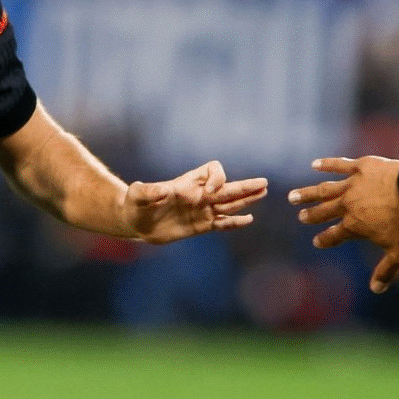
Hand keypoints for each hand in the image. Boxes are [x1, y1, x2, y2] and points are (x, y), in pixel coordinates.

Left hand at [121, 161, 267, 242]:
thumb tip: (164, 191)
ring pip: (229, 204)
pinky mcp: (200, 226)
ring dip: (246, 199)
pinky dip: (234, 222)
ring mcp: (201, 210)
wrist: (136, 222)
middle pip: (227, 188)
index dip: (217, 179)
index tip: (210, 193)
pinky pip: (222, 223)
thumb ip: (148, 191)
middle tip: (263, 182)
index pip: (212, 172)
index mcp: (187, 184)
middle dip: (244, 186)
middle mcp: (198, 195)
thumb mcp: (136, 195)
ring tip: (263, 192)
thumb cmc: (134, 204)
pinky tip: (248, 220)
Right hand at [288, 156, 398, 292]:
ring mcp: (352, 185)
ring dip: (308, 193)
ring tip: (293, 196)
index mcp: (355, 226)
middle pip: (324, 212)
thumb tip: (377, 290)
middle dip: (311, 216)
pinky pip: (340, 165)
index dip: (325, 240)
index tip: (316, 242)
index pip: (334, 235)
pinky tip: (315, 164)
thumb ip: (385, 271)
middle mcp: (348, 206)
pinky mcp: (361, 167)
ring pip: (325, 190)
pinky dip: (327, 164)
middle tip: (300, 217)